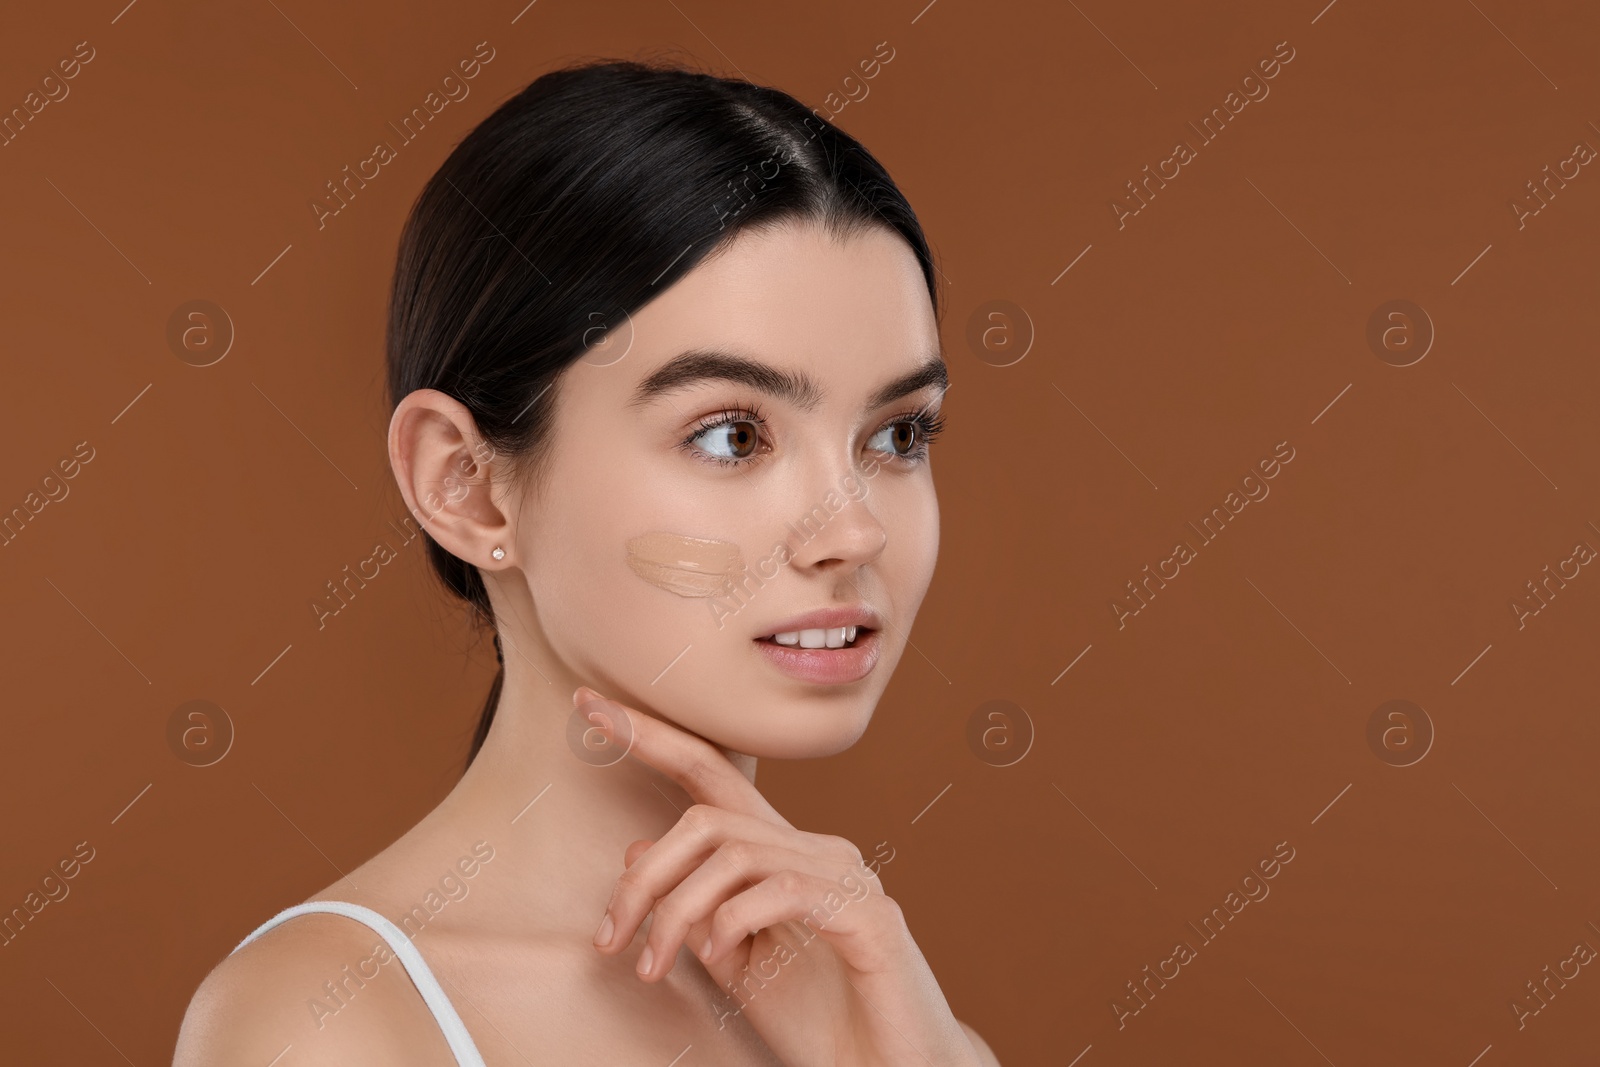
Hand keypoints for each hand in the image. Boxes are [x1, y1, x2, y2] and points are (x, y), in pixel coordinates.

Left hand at [578, 685, 984, 1066]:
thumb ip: (693, 907)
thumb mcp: (733, 961)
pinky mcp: (869, 915)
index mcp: (784, 854)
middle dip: (644, 876)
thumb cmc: (820, 1022)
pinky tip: (721, 958)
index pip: (711, 775)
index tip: (590, 707)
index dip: (651, 736)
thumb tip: (634, 851)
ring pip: (733, 855)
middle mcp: (818, 849)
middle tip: (610, 937)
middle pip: (707, 818)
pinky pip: (783, 890)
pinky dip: (733, 921)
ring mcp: (847, 876)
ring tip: (656, 966)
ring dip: (675, 912)